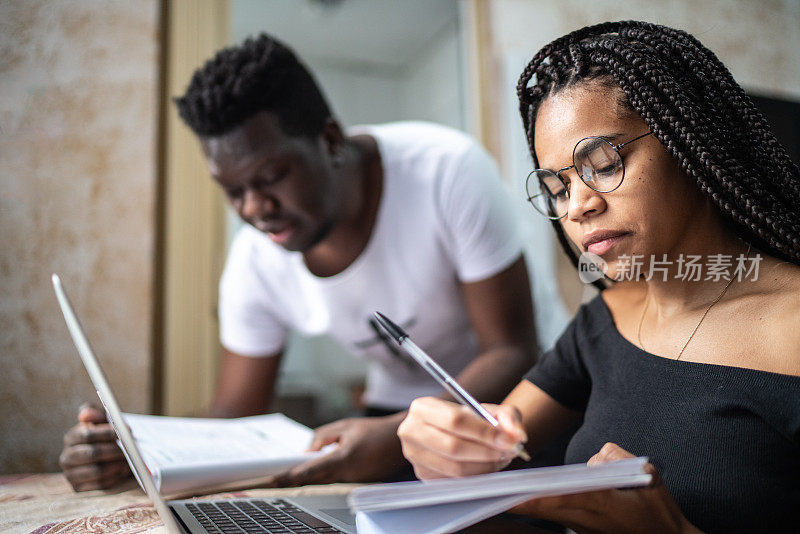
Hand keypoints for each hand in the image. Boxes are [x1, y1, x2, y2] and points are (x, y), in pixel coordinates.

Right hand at [59, 403, 130, 490]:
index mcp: (72, 437)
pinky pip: (99, 484)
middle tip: (130, 449)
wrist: (112, 456)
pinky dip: (114, 477)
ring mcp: (70, 474)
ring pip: (96, 471)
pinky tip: (122, 471)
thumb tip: (84, 413)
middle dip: (114, 451)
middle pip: (92, 454)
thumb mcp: (104, 420)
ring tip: (129, 460)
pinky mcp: (78, 488)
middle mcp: (66, 456)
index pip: (87, 435)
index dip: (109, 433)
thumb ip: (97, 413)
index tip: (127, 431)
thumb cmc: (108, 435)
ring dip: (116, 465)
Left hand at [266, 415, 408, 485]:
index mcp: (342, 459)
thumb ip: (322, 438)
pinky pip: (334, 480)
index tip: (269, 479)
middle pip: (311, 481)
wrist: (400, 440)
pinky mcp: (357, 483)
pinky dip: (321, 477)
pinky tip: (310, 472)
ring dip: (305, 479)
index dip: (287, 476)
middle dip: (291, 480)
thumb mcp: (345, 426)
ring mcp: (352, 481)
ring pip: (322, 481)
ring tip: (283, 475)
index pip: (308, 471)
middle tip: (268, 479)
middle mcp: (346, 474)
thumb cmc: (374, 431)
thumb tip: (306, 452)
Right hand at [397, 396, 527, 479]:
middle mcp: (411, 431)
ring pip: (455, 468)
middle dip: (487, 452)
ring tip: (501, 458)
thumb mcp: (489, 410)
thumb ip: (507, 416)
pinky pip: (454, 481)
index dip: (484, 433)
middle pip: (453, 447)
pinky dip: (476, 476)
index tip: (509, 440)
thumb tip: (517, 434)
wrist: (455, 432)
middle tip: (509, 451)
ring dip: (485, 466)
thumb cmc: (471, 419)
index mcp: (423, 408)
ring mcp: (414, 456)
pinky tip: (487, 466)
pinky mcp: (422, 474)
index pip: (455, 421)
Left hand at [509, 443, 702, 533]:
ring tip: (498, 489)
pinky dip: (540, 505)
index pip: (553, 497)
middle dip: (513, 498)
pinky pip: (555, 514)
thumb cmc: (660, 515)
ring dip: (524, 501)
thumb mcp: (646, 477)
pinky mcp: (582, 531)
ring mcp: (581, 528)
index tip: (501, 490)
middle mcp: (584, 518)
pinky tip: (524, 497)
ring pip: (545, 511)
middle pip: (540, 506)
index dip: (525, 494)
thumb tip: (593, 459)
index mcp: (597, 504)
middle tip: (485, 488)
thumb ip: (615, 458)